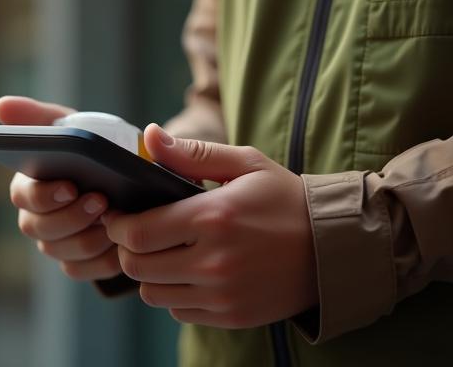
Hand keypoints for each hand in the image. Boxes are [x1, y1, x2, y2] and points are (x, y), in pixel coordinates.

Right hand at [0, 96, 121, 280]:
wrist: (128, 174)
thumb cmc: (93, 147)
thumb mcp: (69, 125)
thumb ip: (37, 117)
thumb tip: (1, 105)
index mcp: (28, 185)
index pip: (24, 197)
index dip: (45, 195)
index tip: (70, 187)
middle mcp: (37, 219)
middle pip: (42, 230)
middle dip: (73, 218)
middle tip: (102, 201)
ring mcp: (56, 244)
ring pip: (65, 253)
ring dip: (91, 238)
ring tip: (117, 220)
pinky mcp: (77, 263)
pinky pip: (85, 270)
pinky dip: (105, 259)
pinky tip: (123, 244)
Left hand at [103, 124, 317, 327]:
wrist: (334, 247)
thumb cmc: (287, 200)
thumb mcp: (246, 164)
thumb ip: (192, 154)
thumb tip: (149, 137)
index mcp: (213, 218)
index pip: (137, 232)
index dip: (118, 224)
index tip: (118, 216)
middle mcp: (213, 262)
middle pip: (137, 267)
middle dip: (128, 248)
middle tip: (139, 234)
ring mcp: (222, 295)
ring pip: (152, 294)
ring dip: (150, 274)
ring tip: (165, 254)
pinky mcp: (230, 316)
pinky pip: (179, 312)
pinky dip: (175, 295)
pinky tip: (191, 274)